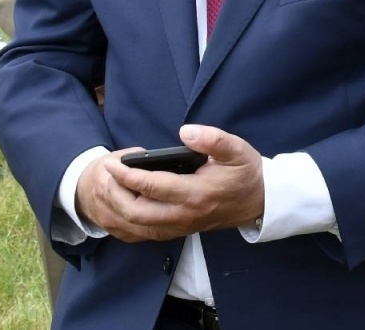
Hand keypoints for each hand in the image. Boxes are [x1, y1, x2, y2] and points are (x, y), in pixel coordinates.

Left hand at [74, 125, 264, 243]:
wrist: (259, 201)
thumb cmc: (246, 172)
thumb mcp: (237, 149)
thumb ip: (213, 139)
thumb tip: (185, 132)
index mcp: (196, 192)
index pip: (152, 186)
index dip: (129, 175)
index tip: (113, 163)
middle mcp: (185, 214)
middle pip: (137, 212)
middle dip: (115, 195)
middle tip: (105, 176)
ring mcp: (181, 226)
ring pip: (138, 226)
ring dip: (117, 210)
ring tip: (107, 189)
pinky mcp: (180, 230)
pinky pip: (146, 233)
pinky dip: (127, 224)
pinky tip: (119, 209)